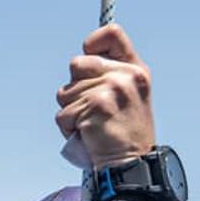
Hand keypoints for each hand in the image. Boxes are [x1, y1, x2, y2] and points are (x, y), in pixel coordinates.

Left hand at [55, 24, 154, 168]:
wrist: (130, 167)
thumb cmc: (124, 134)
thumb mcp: (130, 97)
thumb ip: (111, 73)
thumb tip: (79, 59)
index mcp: (136, 70)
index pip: (112, 33)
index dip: (93, 42)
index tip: (88, 57)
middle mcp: (126, 76)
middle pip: (76, 64)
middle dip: (75, 89)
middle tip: (94, 110)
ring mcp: (111, 90)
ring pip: (65, 91)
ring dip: (71, 112)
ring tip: (92, 125)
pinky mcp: (94, 107)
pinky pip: (63, 113)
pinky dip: (68, 128)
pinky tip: (87, 136)